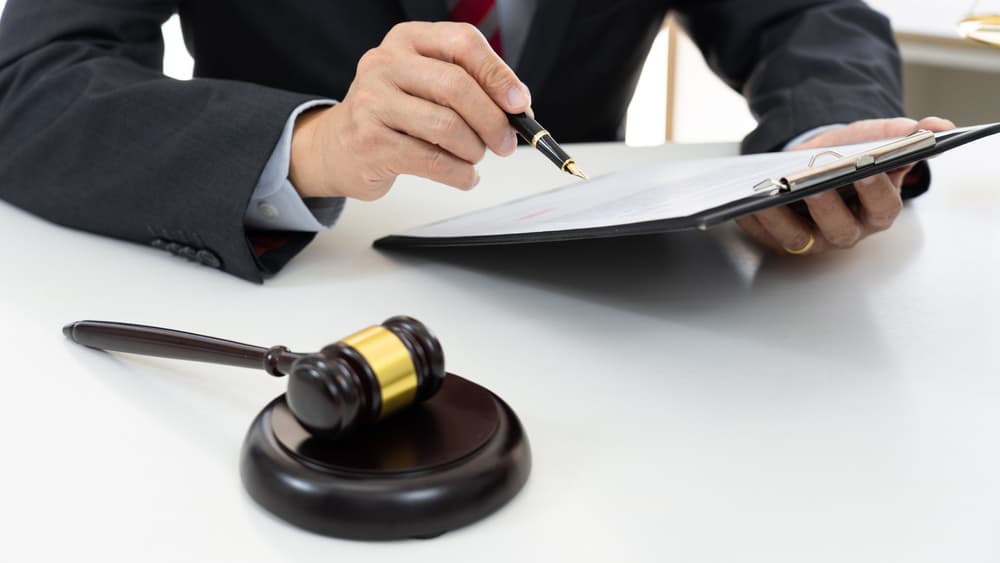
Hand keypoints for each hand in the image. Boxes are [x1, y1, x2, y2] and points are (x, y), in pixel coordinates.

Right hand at [288, 22, 530, 200]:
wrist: (336, 146)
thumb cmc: (391, 114)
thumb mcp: (424, 84)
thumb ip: (468, 85)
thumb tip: (518, 105)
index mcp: (407, 40)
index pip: (463, 43)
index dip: (498, 74)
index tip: (519, 102)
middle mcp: (386, 64)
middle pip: (456, 86)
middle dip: (492, 120)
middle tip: (505, 142)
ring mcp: (373, 102)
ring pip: (447, 126)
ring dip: (474, 150)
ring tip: (474, 157)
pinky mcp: (371, 142)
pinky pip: (433, 161)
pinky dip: (460, 174)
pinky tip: (464, 176)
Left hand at [736, 116, 954, 254]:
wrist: (814, 159)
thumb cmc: (850, 155)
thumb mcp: (879, 139)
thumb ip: (908, 134)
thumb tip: (940, 126)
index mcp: (876, 211)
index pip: (882, 209)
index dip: (875, 192)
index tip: (865, 171)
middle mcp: (847, 231)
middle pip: (839, 229)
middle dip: (827, 207)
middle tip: (815, 185)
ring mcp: (812, 238)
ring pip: (798, 238)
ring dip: (782, 218)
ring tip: (772, 194)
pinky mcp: (780, 238)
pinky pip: (765, 235)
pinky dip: (754, 219)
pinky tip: (746, 201)